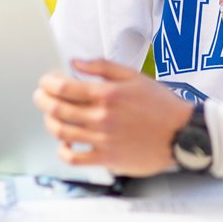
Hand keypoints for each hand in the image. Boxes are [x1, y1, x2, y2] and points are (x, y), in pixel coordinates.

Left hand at [35, 59, 192, 176]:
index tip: (46, 81)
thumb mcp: (134, 76)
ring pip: (61, 132)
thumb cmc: (162, 105)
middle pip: (57, 109)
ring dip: (49, 122)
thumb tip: (76, 62)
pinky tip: (65, 144)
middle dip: (42, 100)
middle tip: (41, 96)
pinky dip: (63, 151)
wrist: (182, 134)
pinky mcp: (107, 158)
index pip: (63, 88)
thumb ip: (102, 67)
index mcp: (107, 94)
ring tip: (50, 117)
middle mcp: (101, 117)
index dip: (48, 83)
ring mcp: (102, 140)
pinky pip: (74, 158)